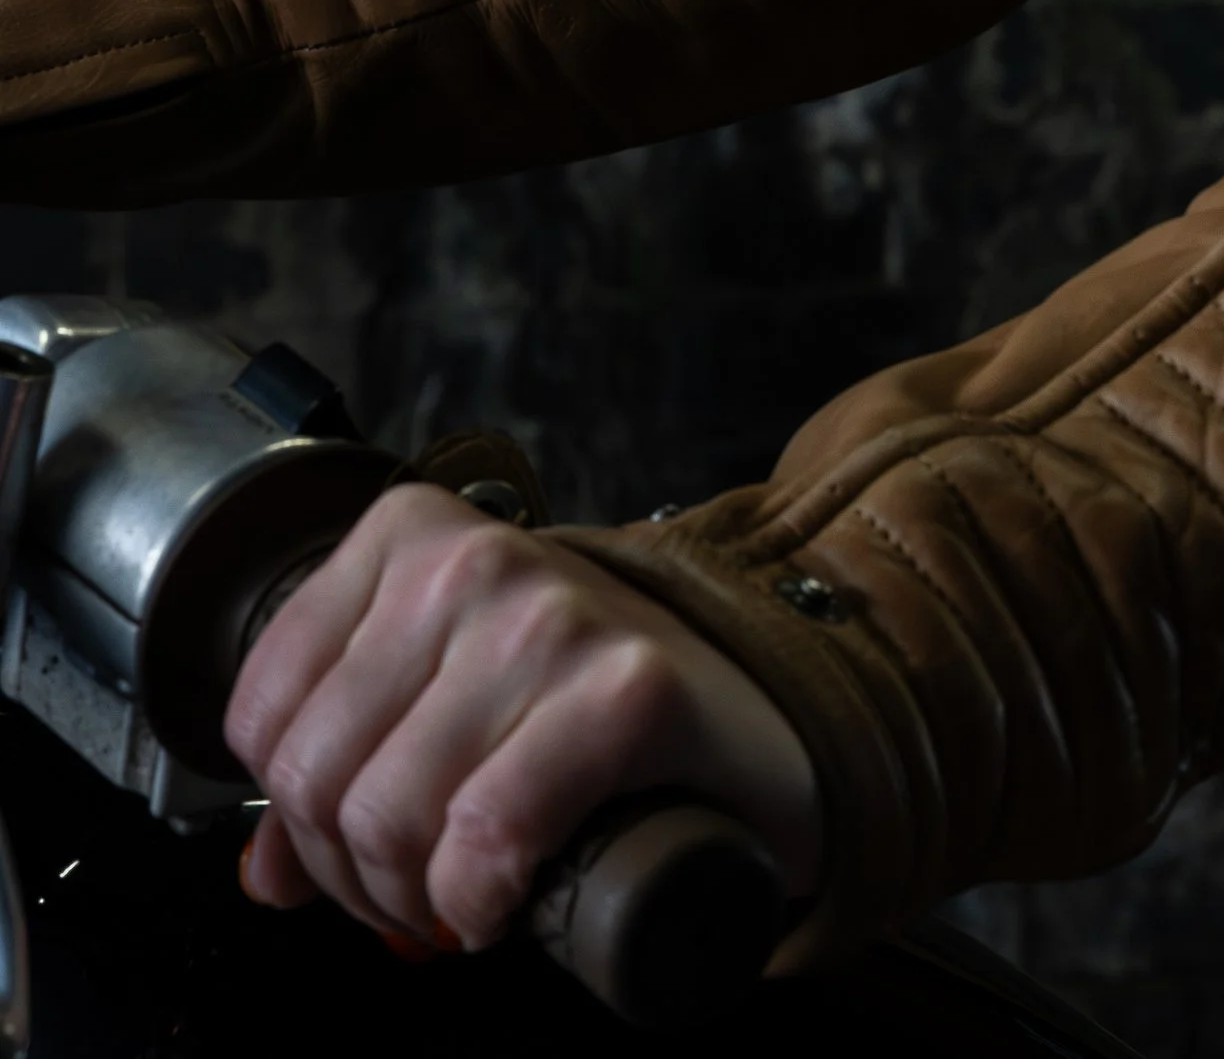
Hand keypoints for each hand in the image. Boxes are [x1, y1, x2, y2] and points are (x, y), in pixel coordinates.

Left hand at [226, 483, 823, 951]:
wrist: (748, 708)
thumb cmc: (586, 704)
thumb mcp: (445, 697)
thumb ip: (343, 763)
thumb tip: (262, 870)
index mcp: (411, 536)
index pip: (264, 711)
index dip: (294, 814)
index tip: (355, 837)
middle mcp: (475, 557)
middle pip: (319, 776)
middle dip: (355, 873)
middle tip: (415, 886)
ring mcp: (552, 615)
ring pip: (391, 817)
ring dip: (418, 901)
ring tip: (465, 890)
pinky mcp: (625, 689)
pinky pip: (486, 840)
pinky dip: (480, 901)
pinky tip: (507, 897)